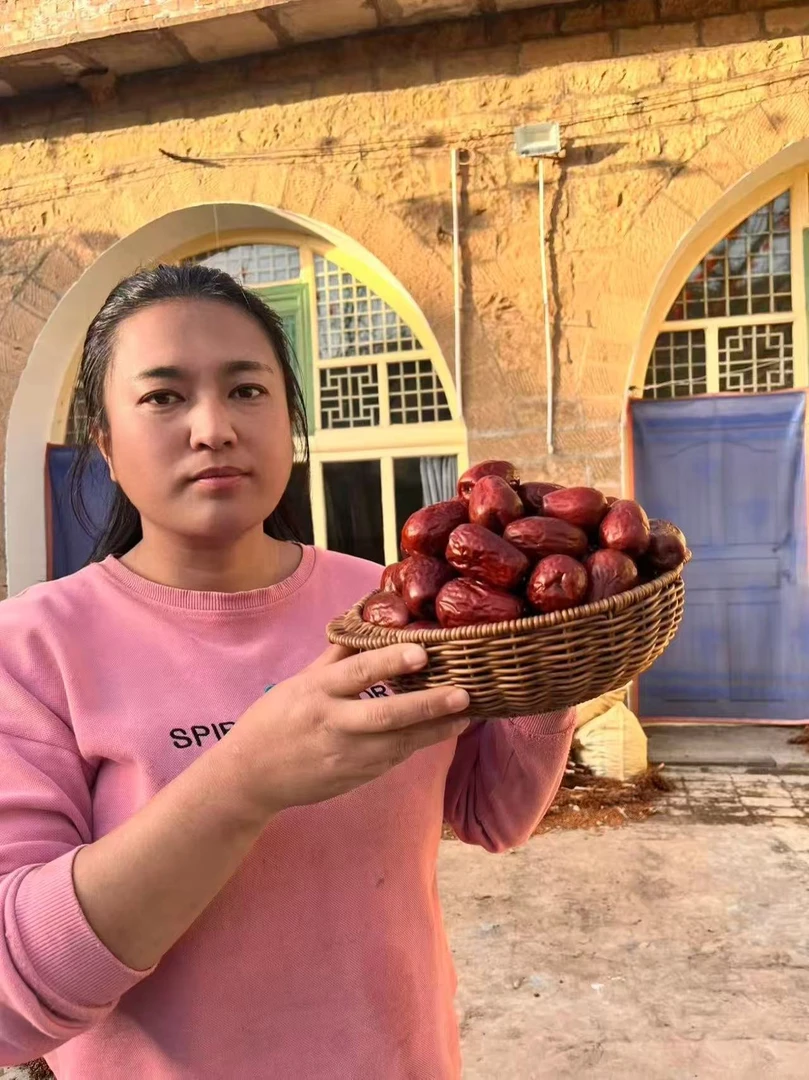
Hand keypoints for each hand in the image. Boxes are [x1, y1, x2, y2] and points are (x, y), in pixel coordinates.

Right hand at [223, 644, 470, 816]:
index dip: (391, 662)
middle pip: (386, 715)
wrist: (248, 776)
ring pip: (397, 744)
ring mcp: (344, 756)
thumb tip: (366, 623)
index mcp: (317, 692)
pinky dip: (416, 746)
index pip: (358, 673)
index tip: (423, 653)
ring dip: (434, 731)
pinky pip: (390, 760)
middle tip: (464, 693)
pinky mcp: (352, 778)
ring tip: (466, 716)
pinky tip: (440, 733)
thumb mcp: (299, 682)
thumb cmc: (274, 720)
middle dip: (428, 706)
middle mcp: (332, 724)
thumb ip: (336, 656)